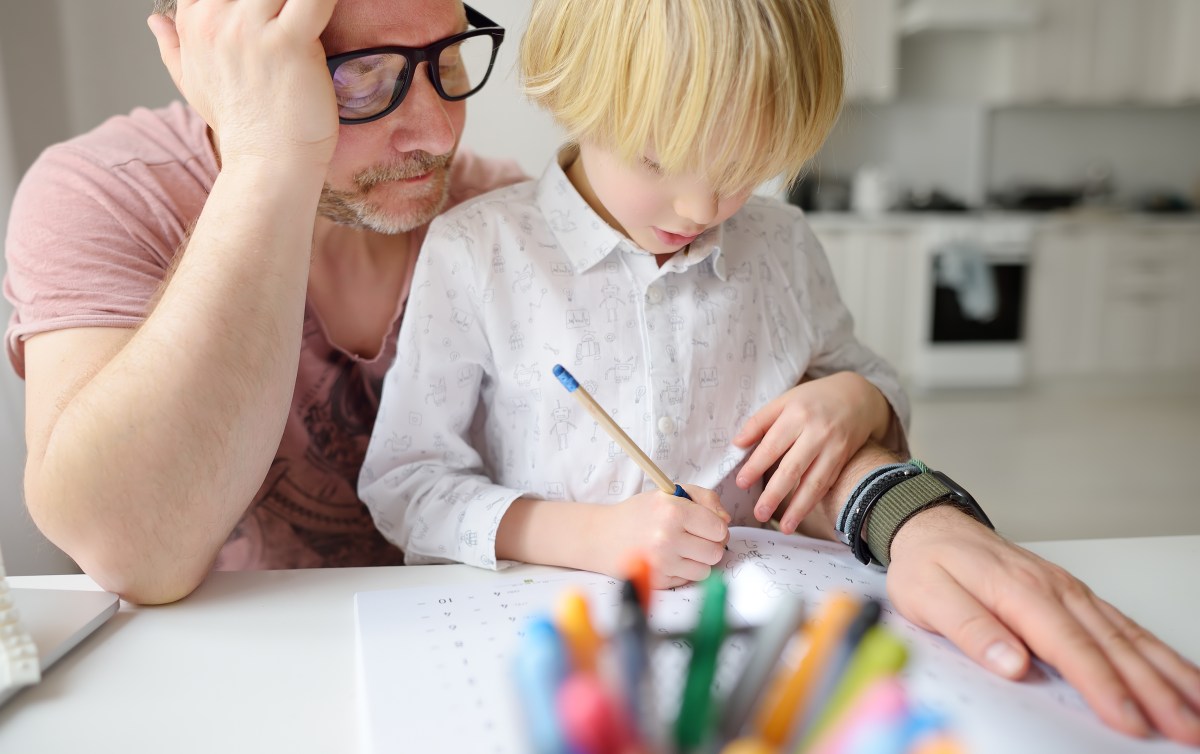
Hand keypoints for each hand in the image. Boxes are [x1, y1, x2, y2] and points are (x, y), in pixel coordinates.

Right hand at [147, 0, 339, 168]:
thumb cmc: (241, 125)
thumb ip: (173, 45)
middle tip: (290, 12)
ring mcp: (250, 30)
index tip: (267, 9)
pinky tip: (325, 8)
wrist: (267, 164)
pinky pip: (311, 1)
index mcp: (194, 20)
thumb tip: (155, 20)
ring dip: (297, 1)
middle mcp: (216, 19)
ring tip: (306, 13)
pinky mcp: (288, 43)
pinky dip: (323, 1)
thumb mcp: (192, 83)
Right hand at [598, 484, 729, 589]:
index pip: (719, 528)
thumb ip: (705, 499)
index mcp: (673, 511)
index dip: (716, 527)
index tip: (706, 525)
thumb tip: (726, 521)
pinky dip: (684, 571)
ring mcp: (662, 563)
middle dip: (710, 544)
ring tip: (682, 548)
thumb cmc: (639, 513)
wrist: (602, 536)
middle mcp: (667, 538)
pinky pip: (689, 580)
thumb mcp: (670, 493)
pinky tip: (670, 559)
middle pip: (716, 551)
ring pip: (706, 569)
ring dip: (698, 560)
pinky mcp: (658, 581)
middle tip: (695, 537)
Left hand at [733, 372, 887, 533]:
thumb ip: (759, 421)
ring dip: (799, 508)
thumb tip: (737, 444)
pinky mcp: (844, 460)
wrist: (857, 396)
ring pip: (814, 482)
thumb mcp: (785, 400)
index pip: (772, 445)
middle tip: (759, 513)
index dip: (756, 466)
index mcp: (797, 415)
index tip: (741, 483)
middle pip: (793, 468)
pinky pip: (827, 484)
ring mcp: (833, 448)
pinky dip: (814, 501)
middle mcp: (817, 433)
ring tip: (784, 527)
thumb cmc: (813, 399)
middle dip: (775, 494)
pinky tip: (801, 515)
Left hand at [887, 506, 1199, 744]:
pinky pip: (1125, 627)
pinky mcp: (1075, 597)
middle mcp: (1054, 589)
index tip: (1128, 718)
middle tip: (1187, 728)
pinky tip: (1180, 676)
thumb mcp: (927, 595)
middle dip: (1154, 690)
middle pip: (1112, 645)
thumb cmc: (928, 562)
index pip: (1068, 646)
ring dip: (1168, 675)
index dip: (1102, 685)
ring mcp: (1069, 592)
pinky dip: (1158, 654)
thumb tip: (1011, 663)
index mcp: (1019, 591)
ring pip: (1129, 637)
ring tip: (1199, 712)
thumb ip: (970, 629)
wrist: (930, 525)